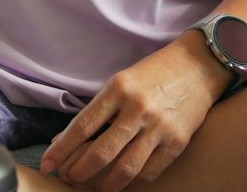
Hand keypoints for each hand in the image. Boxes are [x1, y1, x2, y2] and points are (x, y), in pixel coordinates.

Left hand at [38, 34, 231, 189]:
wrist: (198, 66)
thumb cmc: (153, 74)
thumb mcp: (120, 81)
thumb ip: (99, 109)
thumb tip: (68, 139)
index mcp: (118, 89)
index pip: (82, 126)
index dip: (62, 150)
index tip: (48, 164)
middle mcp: (137, 108)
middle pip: (102, 152)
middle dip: (80, 172)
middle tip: (69, 179)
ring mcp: (159, 127)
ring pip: (125, 168)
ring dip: (105, 184)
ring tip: (95, 187)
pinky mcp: (177, 142)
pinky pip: (150, 171)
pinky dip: (132, 183)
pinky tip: (122, 183)